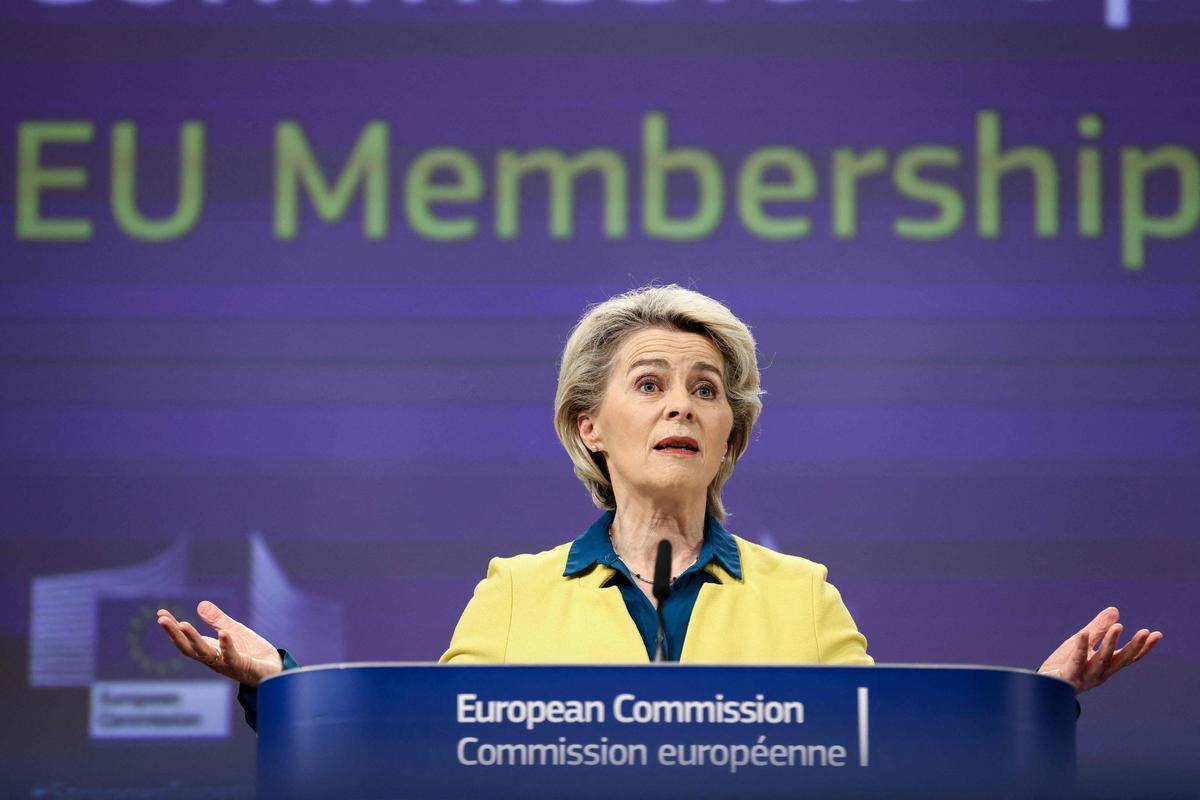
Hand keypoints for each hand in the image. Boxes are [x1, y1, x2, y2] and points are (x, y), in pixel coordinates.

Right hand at [157, 601, 283, 686]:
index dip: (173, 628)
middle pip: (189, 648)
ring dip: (194, 639)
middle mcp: (214, 659)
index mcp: (210, 650)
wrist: (274, 670)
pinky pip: (233, 657)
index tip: (160, 613)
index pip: (186, 640)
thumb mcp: (234, 631)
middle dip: (174, 634)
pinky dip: (227, 646)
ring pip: (206, 653)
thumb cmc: (252, 653)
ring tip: (183, 624)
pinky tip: (223, 633)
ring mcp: (227, 664)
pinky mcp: (243, 666)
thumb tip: (200, 604)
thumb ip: (218, 620)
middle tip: (161, 619)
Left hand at [1037, 607, 1161, 694]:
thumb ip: (1098, 628)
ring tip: (1119, 626)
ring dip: (1110, 644)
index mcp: (1105, 666)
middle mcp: (1099, 673)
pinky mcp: (1067, 677)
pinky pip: (1075, 661)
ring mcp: (1084, 677)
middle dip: (1133, 646)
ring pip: (1100, 660)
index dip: (1143, 647)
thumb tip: (1115, 611)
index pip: (1128, 657)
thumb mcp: (1082, 642)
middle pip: (1119, 660)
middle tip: (1145, 632)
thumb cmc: (1065, 663)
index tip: (1157, 634)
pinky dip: (1080, 648)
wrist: (1043, 686)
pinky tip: (1083, 632)